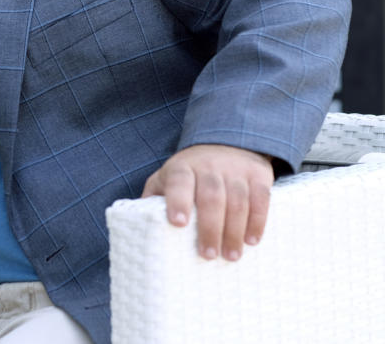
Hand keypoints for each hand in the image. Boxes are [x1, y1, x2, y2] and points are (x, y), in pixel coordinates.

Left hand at [142, 144, 273, 260]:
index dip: (178, 201)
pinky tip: (252, 240)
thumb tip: (138, 224)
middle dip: (210, 228)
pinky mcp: (258, 175)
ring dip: (234, 231)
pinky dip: (258, 221)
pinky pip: (260, 198)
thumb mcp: (167, 177)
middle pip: (211, 196)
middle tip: (208, 255)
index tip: (177, 223)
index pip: (179, 181)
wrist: (227, 142)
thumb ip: (155, 196)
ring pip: (237, 200)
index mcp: (182, 168)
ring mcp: (235, 170)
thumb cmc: (190, 171)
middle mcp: (208, 166)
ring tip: (231, 256)